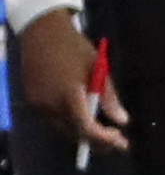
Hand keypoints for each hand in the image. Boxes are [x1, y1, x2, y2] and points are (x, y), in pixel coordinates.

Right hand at [13, 7, 126, 154]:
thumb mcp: (98, 68)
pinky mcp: (31, 101)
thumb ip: (110, 97)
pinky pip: (52, 121)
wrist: (41, 31)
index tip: (122, 143)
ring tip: (103, 132)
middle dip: (96, 142)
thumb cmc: (74, 47)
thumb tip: (123, 121)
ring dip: (82, 134)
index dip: (104, 139)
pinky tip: (83, 119)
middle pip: (74, 133)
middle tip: (116, 141)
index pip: (86, 128)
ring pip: (62, 130)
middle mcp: (50, 104)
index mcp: (68, 94)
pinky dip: (69, 124)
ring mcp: (38, 104)